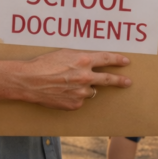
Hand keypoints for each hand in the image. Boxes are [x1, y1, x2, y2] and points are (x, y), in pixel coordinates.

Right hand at [13, 49, 130, 110]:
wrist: (29, 81)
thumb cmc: (44, 64)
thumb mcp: (64, 54)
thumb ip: (81, 58)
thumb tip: (91, 62)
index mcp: (83, 60)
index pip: (107, 59)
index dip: (118, 60)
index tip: (126, 61)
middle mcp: (85, 77)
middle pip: (108, 79)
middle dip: (119, 80)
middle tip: (128, 82)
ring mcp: (81, 92)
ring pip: (91, 91)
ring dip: (86, 88)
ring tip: (70, 84)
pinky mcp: (74, 104)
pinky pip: (80, 100)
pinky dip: (75, 97)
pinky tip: (62, 93)